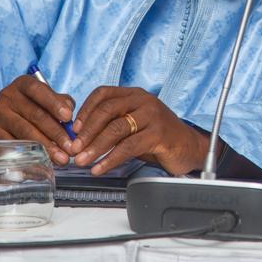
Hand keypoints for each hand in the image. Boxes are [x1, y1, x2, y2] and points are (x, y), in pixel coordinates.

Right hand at [0, 75, 75, 164]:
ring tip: (61, 158)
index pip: (39, 90)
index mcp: (23, 84)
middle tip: (71, 147)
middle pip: (36, 115)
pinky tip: (42, 163)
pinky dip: (30, 155)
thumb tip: (70, 111)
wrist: (0, 122)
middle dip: (56, 133)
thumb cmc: (32, 108)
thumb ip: (61, 102)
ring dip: (46, 147)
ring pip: (26, 132)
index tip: (69, 117)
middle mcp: (8, 97)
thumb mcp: (46, 99)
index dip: (54, 103)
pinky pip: (14, 146)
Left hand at [71, 86, 208, 175]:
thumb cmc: (158, 137)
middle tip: (73, 148)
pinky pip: (129, 146)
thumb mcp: (133, 126)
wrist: (189, 147)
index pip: (103, 93)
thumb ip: (112, 126)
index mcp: (134, 94)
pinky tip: (100, 168)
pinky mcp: (159, 134)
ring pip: (116, 128)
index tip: (73, 128)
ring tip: (82, 161)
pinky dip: (110, 159)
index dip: (85, 110)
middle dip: (86, 131)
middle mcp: (144, 101)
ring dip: (95, 146)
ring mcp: (153, 116)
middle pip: (107, 110)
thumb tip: (80, 137)